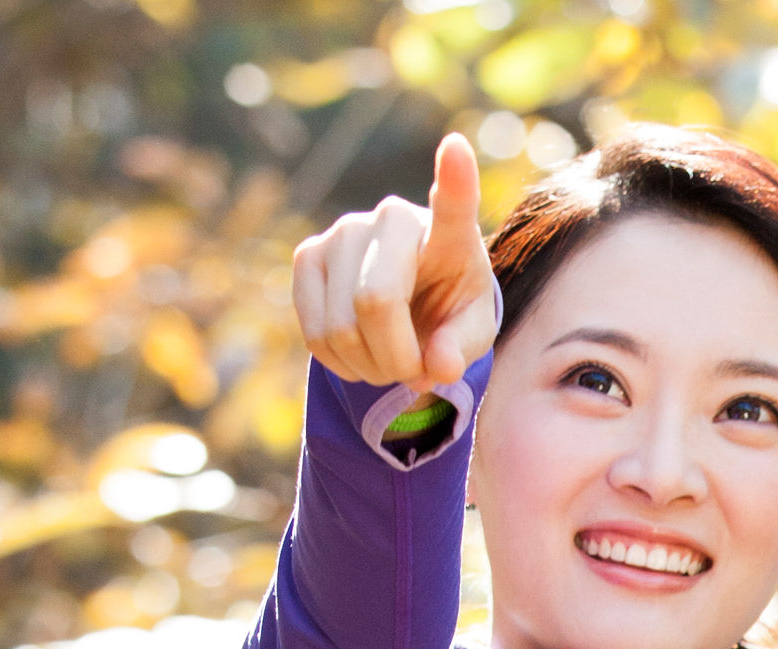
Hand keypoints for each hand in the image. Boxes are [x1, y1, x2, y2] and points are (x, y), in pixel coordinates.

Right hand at [291, 132, 500, 390]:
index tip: (457, 147)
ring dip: (370, 367)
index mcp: (448, 233)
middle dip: (395, 358)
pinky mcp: (306, 255)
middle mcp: (392, 218)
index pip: (454, 205)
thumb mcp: (471, 331)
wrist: (409, 304)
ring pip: (340, 326)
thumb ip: (462, 348)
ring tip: (390, 361)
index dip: (455, 179)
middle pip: (375, 301)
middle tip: (415, 372)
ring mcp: (343, 231)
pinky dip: (341, 363)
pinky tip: (360, 354)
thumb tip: (437, 366)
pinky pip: (315, 333)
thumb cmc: (448, 309)